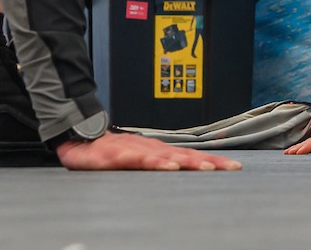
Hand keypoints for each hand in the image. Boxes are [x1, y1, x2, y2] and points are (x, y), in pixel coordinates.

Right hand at [55, 131, 240, 170]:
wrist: (78, 137)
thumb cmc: (109, 151)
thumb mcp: (138, 158)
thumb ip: (159, 163)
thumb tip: (185, 172)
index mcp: (157, 150)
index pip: (190, 155)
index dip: (212, 161)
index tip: (233, 167)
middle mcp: (149, 147)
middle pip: (182, 155)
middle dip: (205, 162)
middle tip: (225, 168)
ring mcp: (132, 150)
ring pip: (161, 155)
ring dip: (182, 161)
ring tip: (201, 168)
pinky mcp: (112, 156)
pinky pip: (133, 159)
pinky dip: (149, 161)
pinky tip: (162, 165)